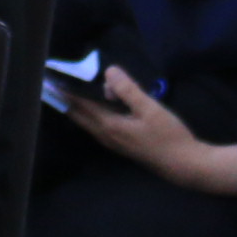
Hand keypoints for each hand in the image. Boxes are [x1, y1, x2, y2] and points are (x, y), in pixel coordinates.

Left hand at [66, 70, 236, 195]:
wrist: (184, 165)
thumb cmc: (168, 135)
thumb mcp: (150, 108)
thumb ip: (128, 90)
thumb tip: (109, 72)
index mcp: (109, 125)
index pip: (80, 104)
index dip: (66, 91)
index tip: (52, 78)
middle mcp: (105, 135)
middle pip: (79, 114)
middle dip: (67, 98)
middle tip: (56, 81)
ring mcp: (113, 142)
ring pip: (89, 120)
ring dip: (81, 105)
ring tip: (75, 87)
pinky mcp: (121, 144)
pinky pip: (99, 124)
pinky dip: (94, 111)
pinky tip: (102, 102)